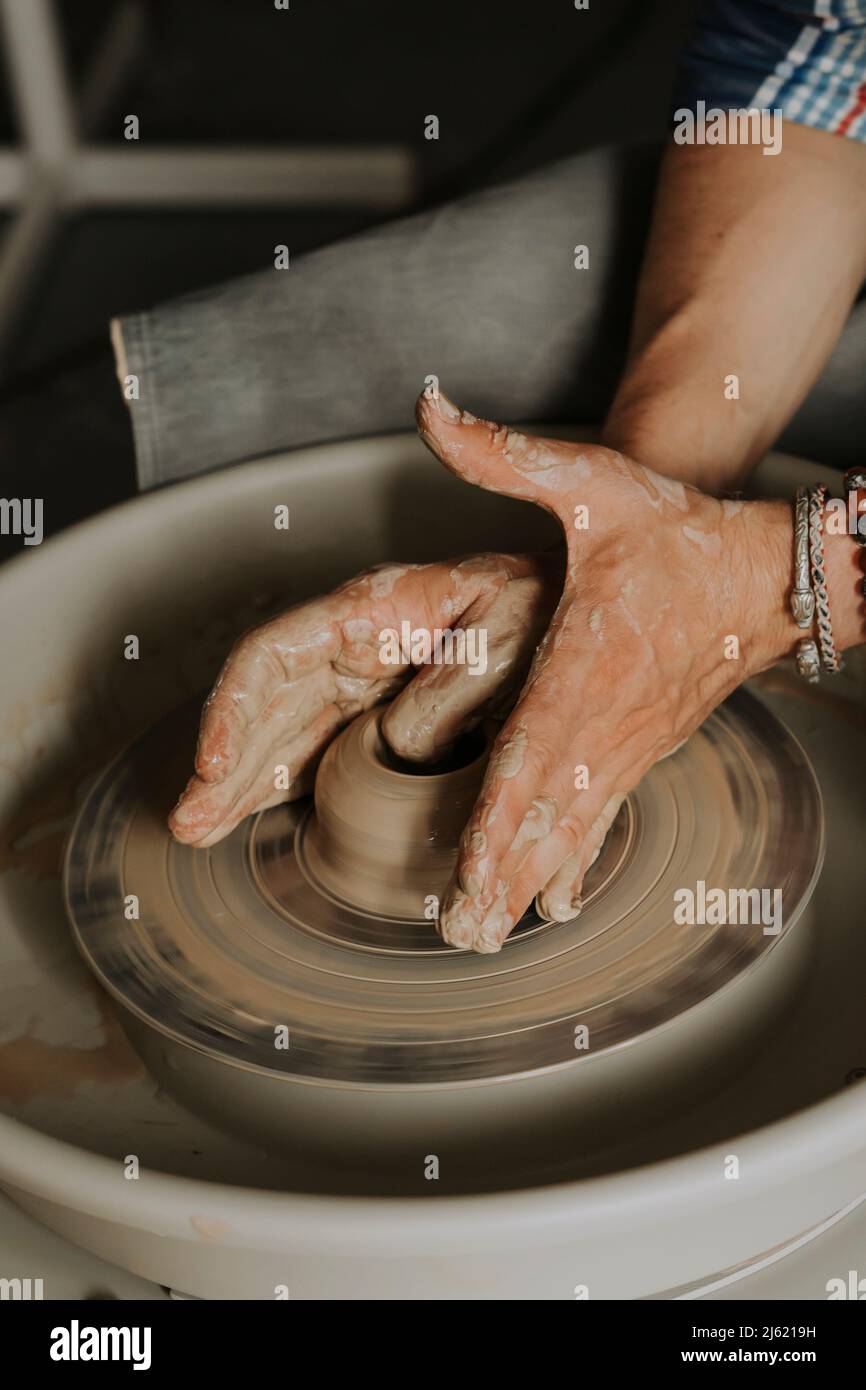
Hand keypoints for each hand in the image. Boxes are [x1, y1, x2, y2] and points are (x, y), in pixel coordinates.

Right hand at [170, 548, 561, 846]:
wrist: (589, 609)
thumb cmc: (548, 603)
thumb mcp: (508, 635)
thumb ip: (450, 687)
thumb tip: (397, 744)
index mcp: (375, 610)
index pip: (274, 652)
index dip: (233, 708)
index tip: (212, 764)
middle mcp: (355, 644)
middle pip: (266, 702)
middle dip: (224, 763)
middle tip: (190, 822)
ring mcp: (366, 682)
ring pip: (285, 731)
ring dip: (242, 781)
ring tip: (201, 829)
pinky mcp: (384, 716)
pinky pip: (320, 749)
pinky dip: (284, 783)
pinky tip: (252, 815)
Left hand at [416, 386, 779, 950]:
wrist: (764, 572)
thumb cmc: (675, 532)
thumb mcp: (589, 480)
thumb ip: (502, 454)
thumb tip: (427, 408)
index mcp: (585, 659)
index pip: (531, 751)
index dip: (498, 818)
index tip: (466, 872)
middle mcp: (605, 718)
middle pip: (546, 813)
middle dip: (502, 877)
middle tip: (460, 938)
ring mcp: (628, 744)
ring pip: (573, 828)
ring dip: (528, 884)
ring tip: (489, 938)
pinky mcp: (642, 751)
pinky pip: (603, 819)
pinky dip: (573, 866)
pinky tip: (550, 907)